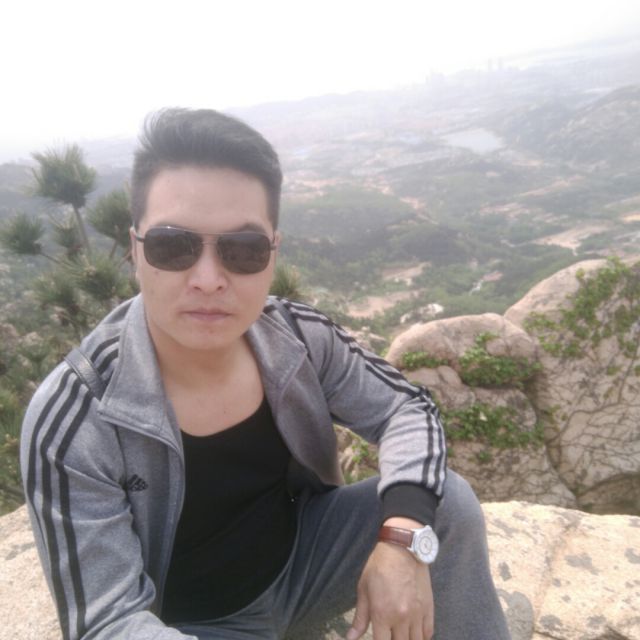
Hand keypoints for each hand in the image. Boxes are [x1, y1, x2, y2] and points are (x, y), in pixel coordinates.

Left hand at [347, 518, 433, 639]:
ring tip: (401, 635)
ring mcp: (417, 614)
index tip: (379, 639)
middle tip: (389, 634)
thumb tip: (350, 638)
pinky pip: (428, 632)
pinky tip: (414, 634)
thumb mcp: (364, 589)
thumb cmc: (379, 566)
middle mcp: (401, 618)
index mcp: (382, 614)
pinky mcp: (429, 608)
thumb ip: (360, 618)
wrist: (402, 549)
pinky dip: (422, 637)